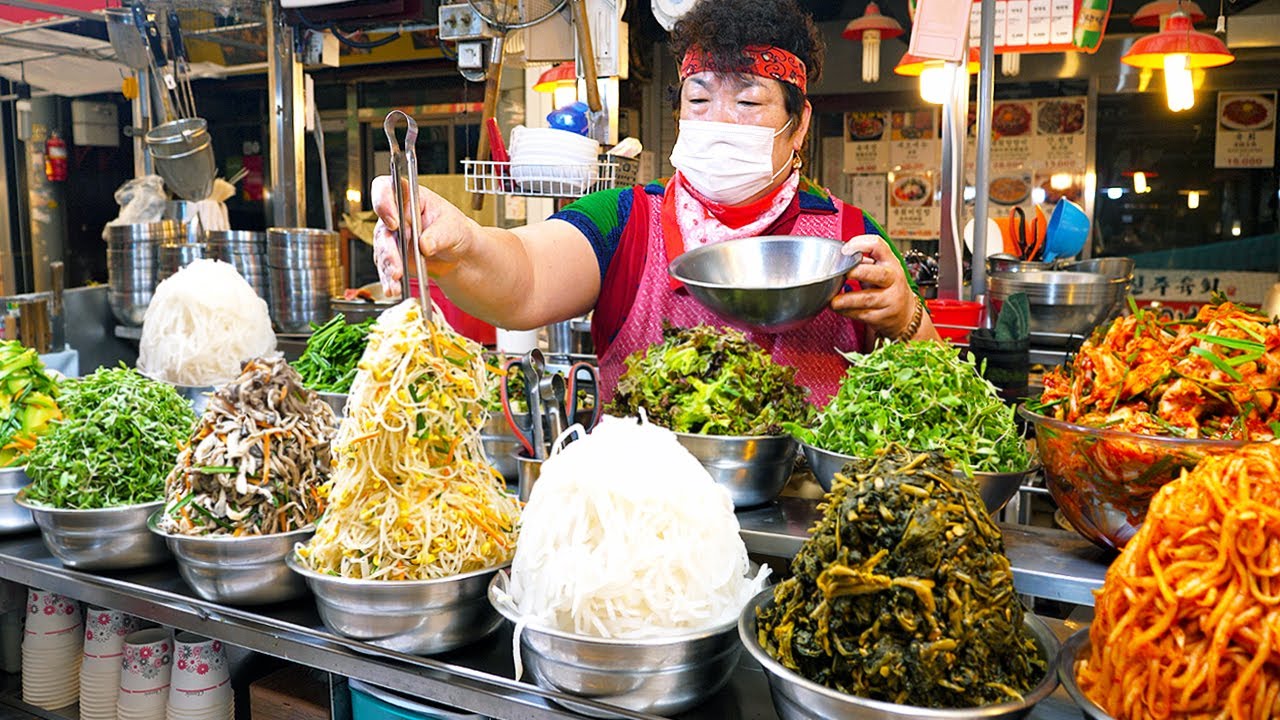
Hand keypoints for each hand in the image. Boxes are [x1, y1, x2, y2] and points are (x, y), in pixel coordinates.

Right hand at [370, 175, 474, 297]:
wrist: (456, 253)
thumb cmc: (454, 230)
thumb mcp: (453, 228)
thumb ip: (438, 235)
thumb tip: (424, 245)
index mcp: (408, 197)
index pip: (385, 188)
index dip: (384, 203)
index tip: (394, 222)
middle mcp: (395, 215)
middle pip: (382, 227)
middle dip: (388, 249)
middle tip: (397, 266)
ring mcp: (391, 236)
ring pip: (381, 250)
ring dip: (388, 267)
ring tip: (397, 280)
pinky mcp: (391, 256)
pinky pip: (385, 267)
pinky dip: (389, 279)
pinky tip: (393, 288)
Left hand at [830, 234, 916, 338]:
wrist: (905, 313)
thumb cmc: (888, 286)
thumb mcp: (881, 268)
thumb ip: (864, 261)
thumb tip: (840, 258)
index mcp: (890, 262)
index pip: (878, 246)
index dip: (860, 245)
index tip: (844, 251)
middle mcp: (893, 279)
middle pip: (879, 274)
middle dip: (859, 272)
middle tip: (844, 274)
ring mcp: (889, 299)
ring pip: (868, 299)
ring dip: (847, 300)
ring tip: (834, 301)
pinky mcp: (882, 317)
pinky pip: (862, 314)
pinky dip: (846, 312)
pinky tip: (838, 308)